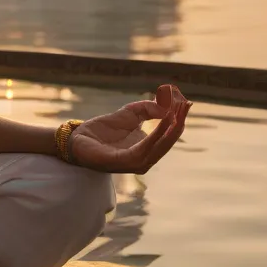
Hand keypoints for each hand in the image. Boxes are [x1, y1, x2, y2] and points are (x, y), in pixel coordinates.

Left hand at [69, 84, 191, 173]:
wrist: (79, 138)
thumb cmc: (103, 129)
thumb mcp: (130, 114)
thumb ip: (148, 109)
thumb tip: (166, 106)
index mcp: (147, 150)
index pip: (168, 136)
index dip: (178, 119)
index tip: (187, 103)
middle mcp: (145, 159)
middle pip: (168, 142)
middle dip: (179, 124)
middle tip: (185, 106)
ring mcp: (135, 163)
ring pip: (160, 147)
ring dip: (171, 130)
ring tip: (177, 113)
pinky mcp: (124, 162)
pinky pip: (145, 149)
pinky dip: (157, 135)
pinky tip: (164, 122)